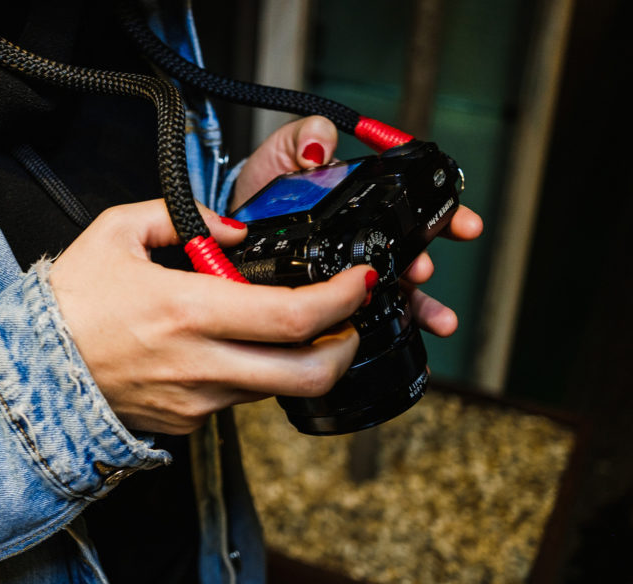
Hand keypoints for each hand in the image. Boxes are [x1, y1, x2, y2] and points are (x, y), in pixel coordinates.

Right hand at [49, 199, 374, 434]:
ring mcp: (195, 400)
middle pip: (307, 374)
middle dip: (345, 348)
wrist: (28, 370)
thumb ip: (182, 216)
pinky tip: (228, 348)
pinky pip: (237, 398)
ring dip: (296, 359)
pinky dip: (249, 373)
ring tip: (285, 328)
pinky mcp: (186, 421)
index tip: (359, 283)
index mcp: (188, 309)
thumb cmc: (69, 302)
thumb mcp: (116, 231)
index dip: (342, 301)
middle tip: (347, 322)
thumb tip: (236, 228)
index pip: (293, 316)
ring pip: (275, 387)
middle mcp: (200, 363)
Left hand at [230, 115, 483, 337]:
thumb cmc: (260, 190)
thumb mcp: (282, 153)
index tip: (463, 225)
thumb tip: (322, 143)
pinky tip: (409, 337)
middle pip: (412, 250)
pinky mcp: (333, 300)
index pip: (413, 204)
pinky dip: (393, 328)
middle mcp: (365, 237)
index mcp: (362, 200)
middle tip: (423, 269)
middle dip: (426, 261)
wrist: (226, 230)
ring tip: (435, 317)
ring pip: (397, 289)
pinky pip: (366, 317)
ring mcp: (351, 270)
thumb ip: (304, 139)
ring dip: (422, 304)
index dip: (443, 213)